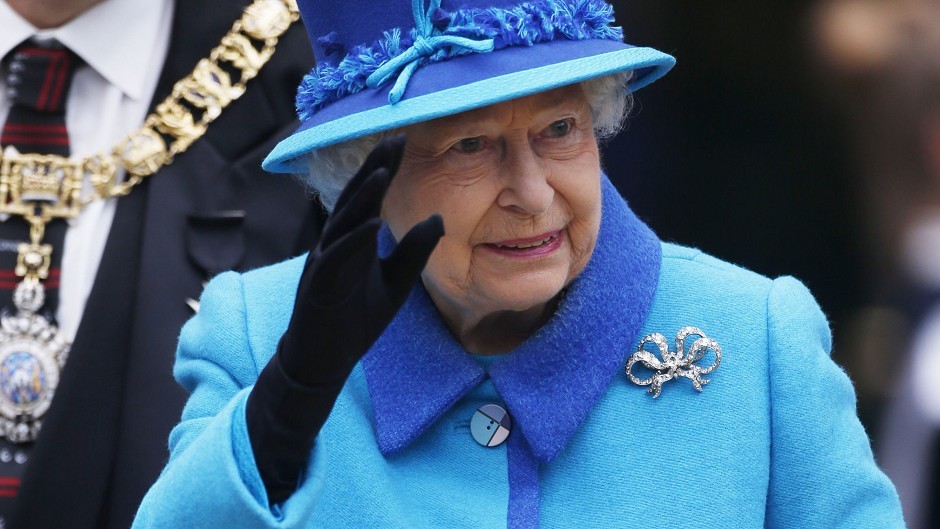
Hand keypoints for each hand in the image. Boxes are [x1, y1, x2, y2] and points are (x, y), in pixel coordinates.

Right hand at [247, 135, 442, 503]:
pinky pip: (337, 258)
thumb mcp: (395, 284)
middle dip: (374, 169)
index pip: (370, 198)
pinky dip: (355, 240)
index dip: (384, 169)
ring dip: (363, 196)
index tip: (403, 140)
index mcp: (353, 242)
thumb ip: (414, 253)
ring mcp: (324, 264)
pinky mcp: (318, 286)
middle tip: (395, 140)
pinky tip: (374, 223)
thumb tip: (439, 219)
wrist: (322, 361)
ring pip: (343, 222)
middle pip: (355, 200)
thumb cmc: (354, 320)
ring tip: (384, 171)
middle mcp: (336, 245)